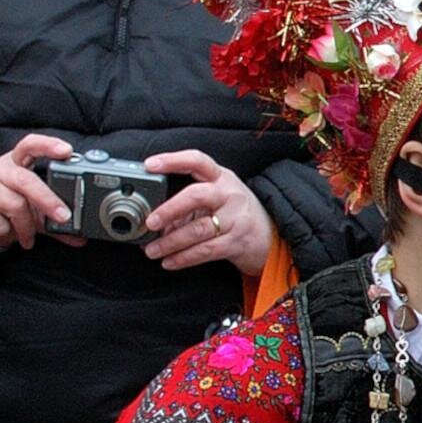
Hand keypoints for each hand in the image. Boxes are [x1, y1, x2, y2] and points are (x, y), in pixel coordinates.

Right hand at [0, 133, 82, 255]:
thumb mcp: (29, 216)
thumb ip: (52, 223)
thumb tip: (80, 237)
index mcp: (13, 166)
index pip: (28, 147)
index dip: (47, 146)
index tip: (67, 150)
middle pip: (26, 180)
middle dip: (47, 200)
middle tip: (63, 217)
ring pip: (15, 206)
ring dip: (25, 228)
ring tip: (25, 237)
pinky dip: (6, 236)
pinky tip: (1, 235)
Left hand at [142, 150, 276, 276]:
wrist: (271, 238)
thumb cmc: (237, 215)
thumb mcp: (218, 198)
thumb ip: (188, 206)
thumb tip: (156, 223)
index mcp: (221, 177)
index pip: (197, 160)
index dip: (172, 160)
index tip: (149, 165)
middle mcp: (229, 194)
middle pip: (195, 196)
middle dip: (168, 209)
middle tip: (150, 222)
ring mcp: (236, 218)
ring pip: (197, 229)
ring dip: (170, 242)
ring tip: (152, 250)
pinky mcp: (237, 242)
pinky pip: (205, 251)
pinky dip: (184, 258)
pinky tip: (169, 262)